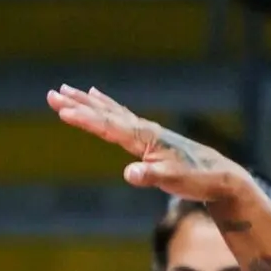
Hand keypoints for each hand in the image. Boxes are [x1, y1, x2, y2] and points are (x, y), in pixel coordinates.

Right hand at [47, 84, 246, 201]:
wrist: (218, 174)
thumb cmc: (195, 178)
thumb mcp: (172, 181)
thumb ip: (150, 176)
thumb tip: (129, 174)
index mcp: (143, 138)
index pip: (107, 126)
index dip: (84, 118)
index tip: (61, 110)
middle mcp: (142, 129)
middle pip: (103, 113)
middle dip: (77, 104)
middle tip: (52, 94)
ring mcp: (145, 130)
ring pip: (109, 110)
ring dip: (86, 101)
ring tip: (66, 89)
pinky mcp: (148, 135)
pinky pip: (119, 115)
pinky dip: (105, 104)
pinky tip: (97, 97)